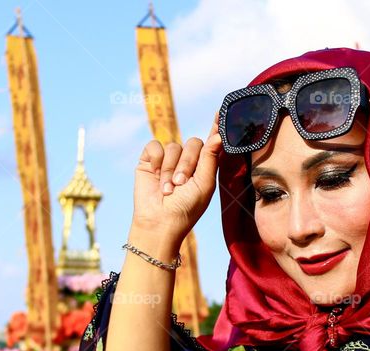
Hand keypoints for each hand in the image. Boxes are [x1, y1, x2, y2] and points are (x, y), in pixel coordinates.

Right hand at [132, 113, 222, 245]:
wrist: (160, 221)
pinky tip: (155, 174)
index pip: (211, 142)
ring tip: (168, 189)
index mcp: (203, 166)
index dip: (216, 126)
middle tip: (181, 184)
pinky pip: (154, 146)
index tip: (220, 111)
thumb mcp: (205, 184)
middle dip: (187, 164)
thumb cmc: (186, 208)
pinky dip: (156, 160)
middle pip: (192, 143)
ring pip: (173, 146)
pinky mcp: (149, 160)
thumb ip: (211, 158)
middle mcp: (186, 160)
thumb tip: (219, 134)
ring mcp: (167, 160)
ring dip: (170, 169)